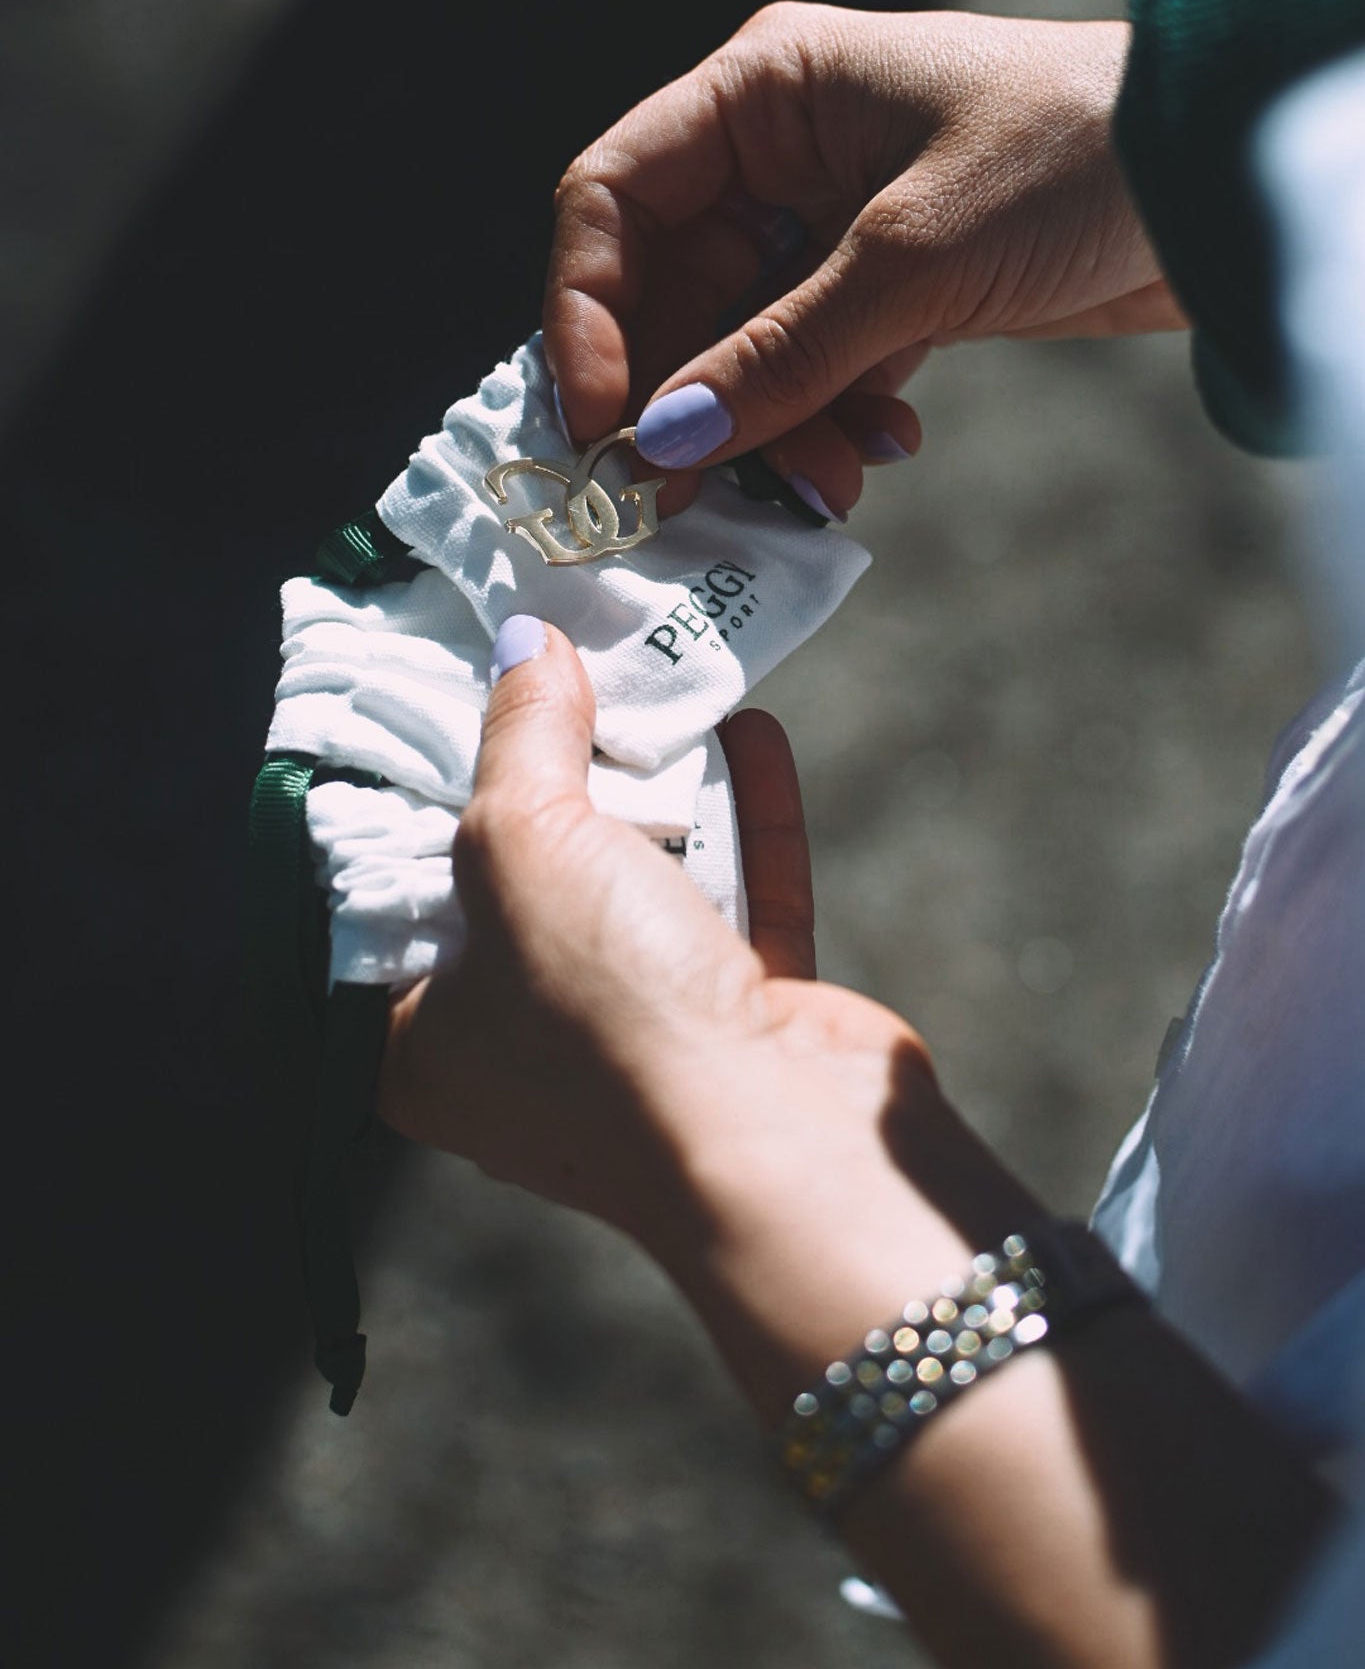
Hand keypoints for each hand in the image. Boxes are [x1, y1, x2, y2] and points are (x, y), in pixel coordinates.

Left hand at [376, 619, 931, 1238]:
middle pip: (531, 877)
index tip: (449, 692)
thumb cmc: (610, 1013)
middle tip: (566, 666)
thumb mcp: (522, 844)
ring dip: (662, 786)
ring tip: (663, 682)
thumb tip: (524, 641)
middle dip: (559, 771)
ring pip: (644, 885)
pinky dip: (745, 819)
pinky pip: (737, 902)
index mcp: (427, 1038)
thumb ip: (519, 734)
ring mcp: (643, 1040)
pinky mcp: (741, 1024)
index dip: (423, 790)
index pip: (402, 893)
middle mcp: (526, 1048)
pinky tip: (750, 733)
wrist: (788, 1146)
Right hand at [545, 6, 1183, 518]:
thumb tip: (662, 443)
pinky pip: (817, 369)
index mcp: (765, 92)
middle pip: (671, 291)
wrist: (1226, 174)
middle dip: (688, 398)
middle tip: (691, 499)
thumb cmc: (1075, 156)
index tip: (603, 423)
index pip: (611, 197)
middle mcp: (781, 151)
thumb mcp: (912, 257)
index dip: (585, 311)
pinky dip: (831, 421)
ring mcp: (833, 224)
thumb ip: (779, 354)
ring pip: (743, 346)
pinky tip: (877, 452)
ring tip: (824, 484)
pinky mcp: (888, 286)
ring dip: (770, 427)